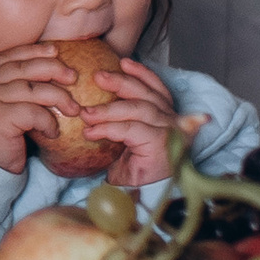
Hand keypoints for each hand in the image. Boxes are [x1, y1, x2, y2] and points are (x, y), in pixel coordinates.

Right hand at [0, 42, 97, 175]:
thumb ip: (9, 89)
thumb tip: (45, 73)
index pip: (8, 56)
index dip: (33, 51)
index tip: (54, 51)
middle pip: (22, 68)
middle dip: (51, 68)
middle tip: (72, 76)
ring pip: (32, 89)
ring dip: (58, 97)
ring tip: (74, 108)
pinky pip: (33, 113)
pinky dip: (48, 121)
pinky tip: (53, 132)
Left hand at [76, 53, 177, 185]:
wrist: (139, 197)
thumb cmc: (131, 167)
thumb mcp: (124, 138)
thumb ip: (119, 119)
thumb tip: (90, 100)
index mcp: (166, 117)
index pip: (158, 89)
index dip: (142, 74)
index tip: (123, 62)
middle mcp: (173, 122)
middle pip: (148, 94)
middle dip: (122, 82)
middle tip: (97, 76)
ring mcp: (170, 133)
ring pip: (138, 109)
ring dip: (109, 108)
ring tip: (86, 112)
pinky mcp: (161, 144)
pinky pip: (131, 129)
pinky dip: (109, 128)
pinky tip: (91, 131)